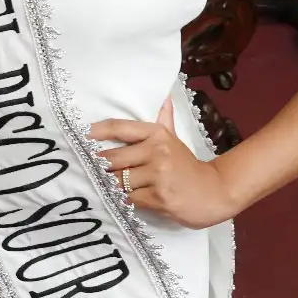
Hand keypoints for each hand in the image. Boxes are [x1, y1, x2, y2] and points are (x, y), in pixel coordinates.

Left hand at [92, 100, 244, 229]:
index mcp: (157, 134)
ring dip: (111, 185)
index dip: (98, 131)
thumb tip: (163, 98)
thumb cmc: (188, 166)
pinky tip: (124, 199)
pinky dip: (125, 200)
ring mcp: (158, 175)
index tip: (82, 135)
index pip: (120, 128)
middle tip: (88, 168)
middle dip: (100, 166)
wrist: (215, 192)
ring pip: (119, 181)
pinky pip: (130, 199)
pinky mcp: (159, 198)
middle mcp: (157, 151)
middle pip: (113, 158)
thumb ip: (164, 120)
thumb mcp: (175, 140)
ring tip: (105, 185)